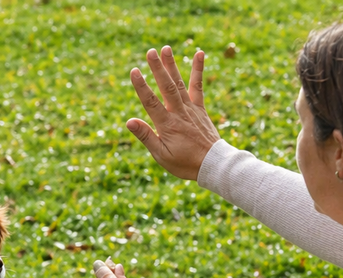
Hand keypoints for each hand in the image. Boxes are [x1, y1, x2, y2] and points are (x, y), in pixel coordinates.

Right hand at [126, 46, 221, 181]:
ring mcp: (191, 109)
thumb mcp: (161, 155)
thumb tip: (129, 122)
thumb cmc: (184, 163)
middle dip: (158, 69)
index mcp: (167, 125)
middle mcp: (179, 113)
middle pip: (166, 87)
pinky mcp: (200, 108)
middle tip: (150, 52)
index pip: (151, 102)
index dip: (141, 86)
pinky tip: (199, 53)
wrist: (212, 164)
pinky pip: (198, 86)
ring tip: (166, 48)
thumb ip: (146, 136)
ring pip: (179, 83)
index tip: (134, 71)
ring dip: (172, 65)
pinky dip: (198, 70)